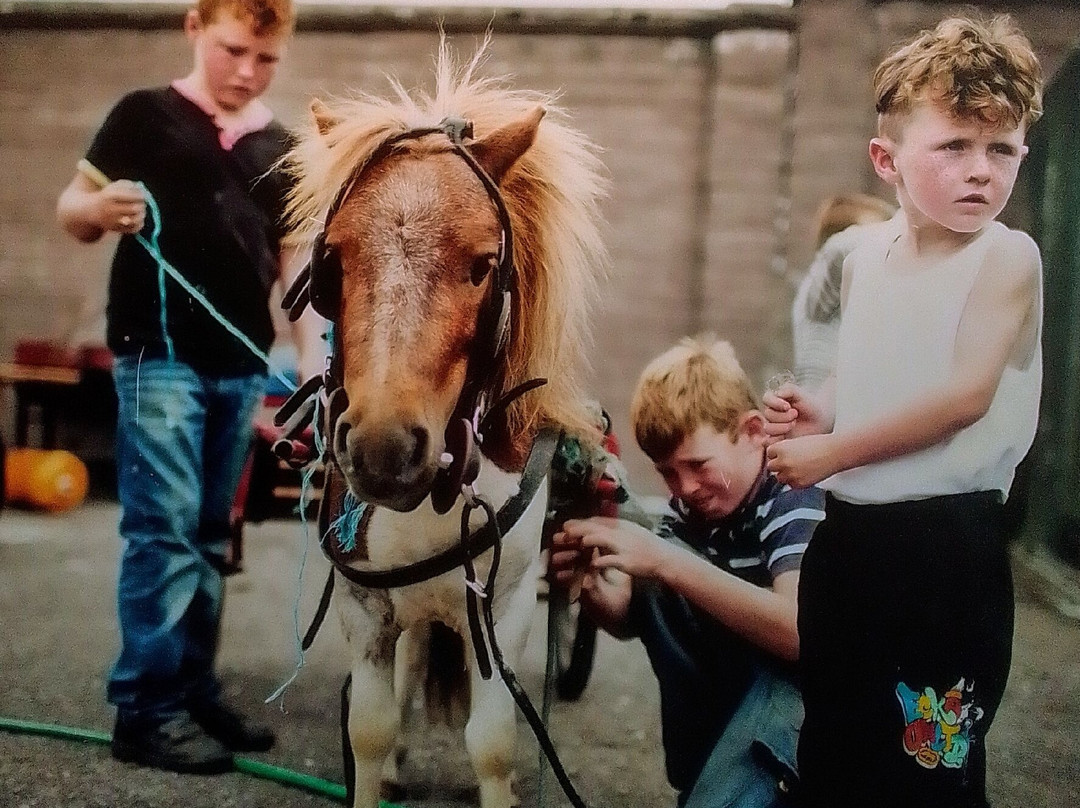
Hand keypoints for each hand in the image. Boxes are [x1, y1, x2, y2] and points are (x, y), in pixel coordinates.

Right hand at [96, 180, 145, 233]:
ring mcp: (113, 221)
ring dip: (142, 214)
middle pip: (134, 209)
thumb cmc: (109, 196)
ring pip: (135, 220)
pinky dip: (140, 224)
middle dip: (141, 205)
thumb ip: (130, 186)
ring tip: (141, 211)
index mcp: (109, 196)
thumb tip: (143, 191)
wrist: (92, 210)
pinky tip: (138, 218)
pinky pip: (134, 229)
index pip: (130, 196)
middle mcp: (110, 209)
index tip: (142, 195)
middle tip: (142, 203)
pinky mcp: (117, 229)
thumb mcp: (115, 186)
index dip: (140, 195)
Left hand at [556, 517, 671, 581]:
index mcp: (621, 525)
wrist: (664, 558)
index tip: (568, 524)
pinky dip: (598, 561)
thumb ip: (616, 529)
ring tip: (575, 541)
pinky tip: (590, 564)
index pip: (598, 520)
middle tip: (564, 530)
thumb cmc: (647, 546)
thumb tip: (599, 526)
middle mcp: (621, 533)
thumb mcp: (632, 531)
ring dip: (586, 539)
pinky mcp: (625, 561)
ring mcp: (623, 546)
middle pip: (595, 527)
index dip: (582, 522)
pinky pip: (608, 560)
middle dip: (578, 528)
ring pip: (600, 539)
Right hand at [762, 381, 828, 443]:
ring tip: (794, 424)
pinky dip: (776, 440)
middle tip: (796, 414)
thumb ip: (788, 390)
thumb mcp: (801, 394)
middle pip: (767, 414)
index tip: (788, 406)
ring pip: (768, 428)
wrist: (821, 421)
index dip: (775, 403)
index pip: (766, 399)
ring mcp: (774, 427)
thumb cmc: (811, 405)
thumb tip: (777, 394)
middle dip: (782, 415)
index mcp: (776, 400)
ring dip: (781, 427)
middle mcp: (773, 413)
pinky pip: (769, 442)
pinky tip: (785, 437)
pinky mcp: (777, 439)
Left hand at [765, 434, 837, 487]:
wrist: (835, 453)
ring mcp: (790, 474)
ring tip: (798, 468)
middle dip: (779, 464)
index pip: (769, 453)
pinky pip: (791, 484)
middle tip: (790, 462)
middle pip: (771, 466)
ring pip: (779, 477)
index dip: (777, 453)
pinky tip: (804, 474)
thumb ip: (784, 449)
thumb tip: (776, 457)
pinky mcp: (799, 484)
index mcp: (781, 448)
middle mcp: (783, 462)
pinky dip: (795, 481)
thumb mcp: (797, 441)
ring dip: (785, 474)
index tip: (785, 453)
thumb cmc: (819, 444)